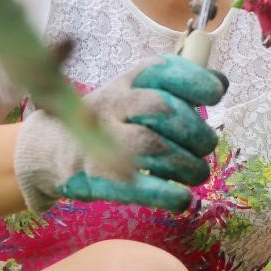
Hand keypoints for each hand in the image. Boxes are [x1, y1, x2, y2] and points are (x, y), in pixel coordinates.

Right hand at [14, 54, 227, 212]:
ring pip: (152, 146)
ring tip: (197, 173)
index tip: (214, 95)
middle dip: (194, 130)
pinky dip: (164, 193)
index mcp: (130, 81)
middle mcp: (114, 104)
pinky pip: (134, 185)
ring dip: (185, 164)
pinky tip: (182, 199)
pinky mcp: (94, 176)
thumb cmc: (111, 118)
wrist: (50, 149)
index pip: (165, 71)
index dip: (195, 81)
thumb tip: (221, 82)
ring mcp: (100, 140)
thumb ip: (179, 86)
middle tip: (205, 146)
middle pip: (163, 109)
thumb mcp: (139, 92)